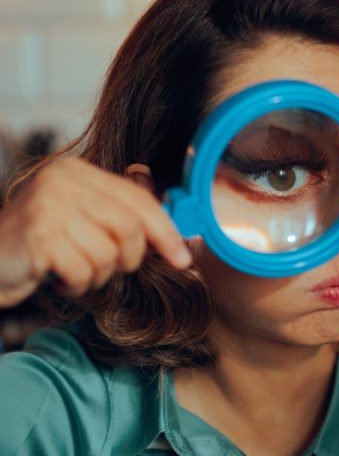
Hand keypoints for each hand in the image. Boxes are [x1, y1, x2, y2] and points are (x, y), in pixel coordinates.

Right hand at [0, 156, 191, 307]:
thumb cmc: (40, 244)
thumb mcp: (83, 220)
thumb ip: (122, 217)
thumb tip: (175, 234)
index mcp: (78, 171)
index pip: (139, 199)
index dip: (166, 231)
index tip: (181, 257)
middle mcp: (62, 181)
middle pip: (130, 226)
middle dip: (130, 257)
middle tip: (111, 267)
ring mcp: (48, 207)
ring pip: (109, 253)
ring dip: (98, 274)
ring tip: (73, 268)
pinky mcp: (39, 237)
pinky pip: (84, 271)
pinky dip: (78, 284)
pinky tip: (58, 276)